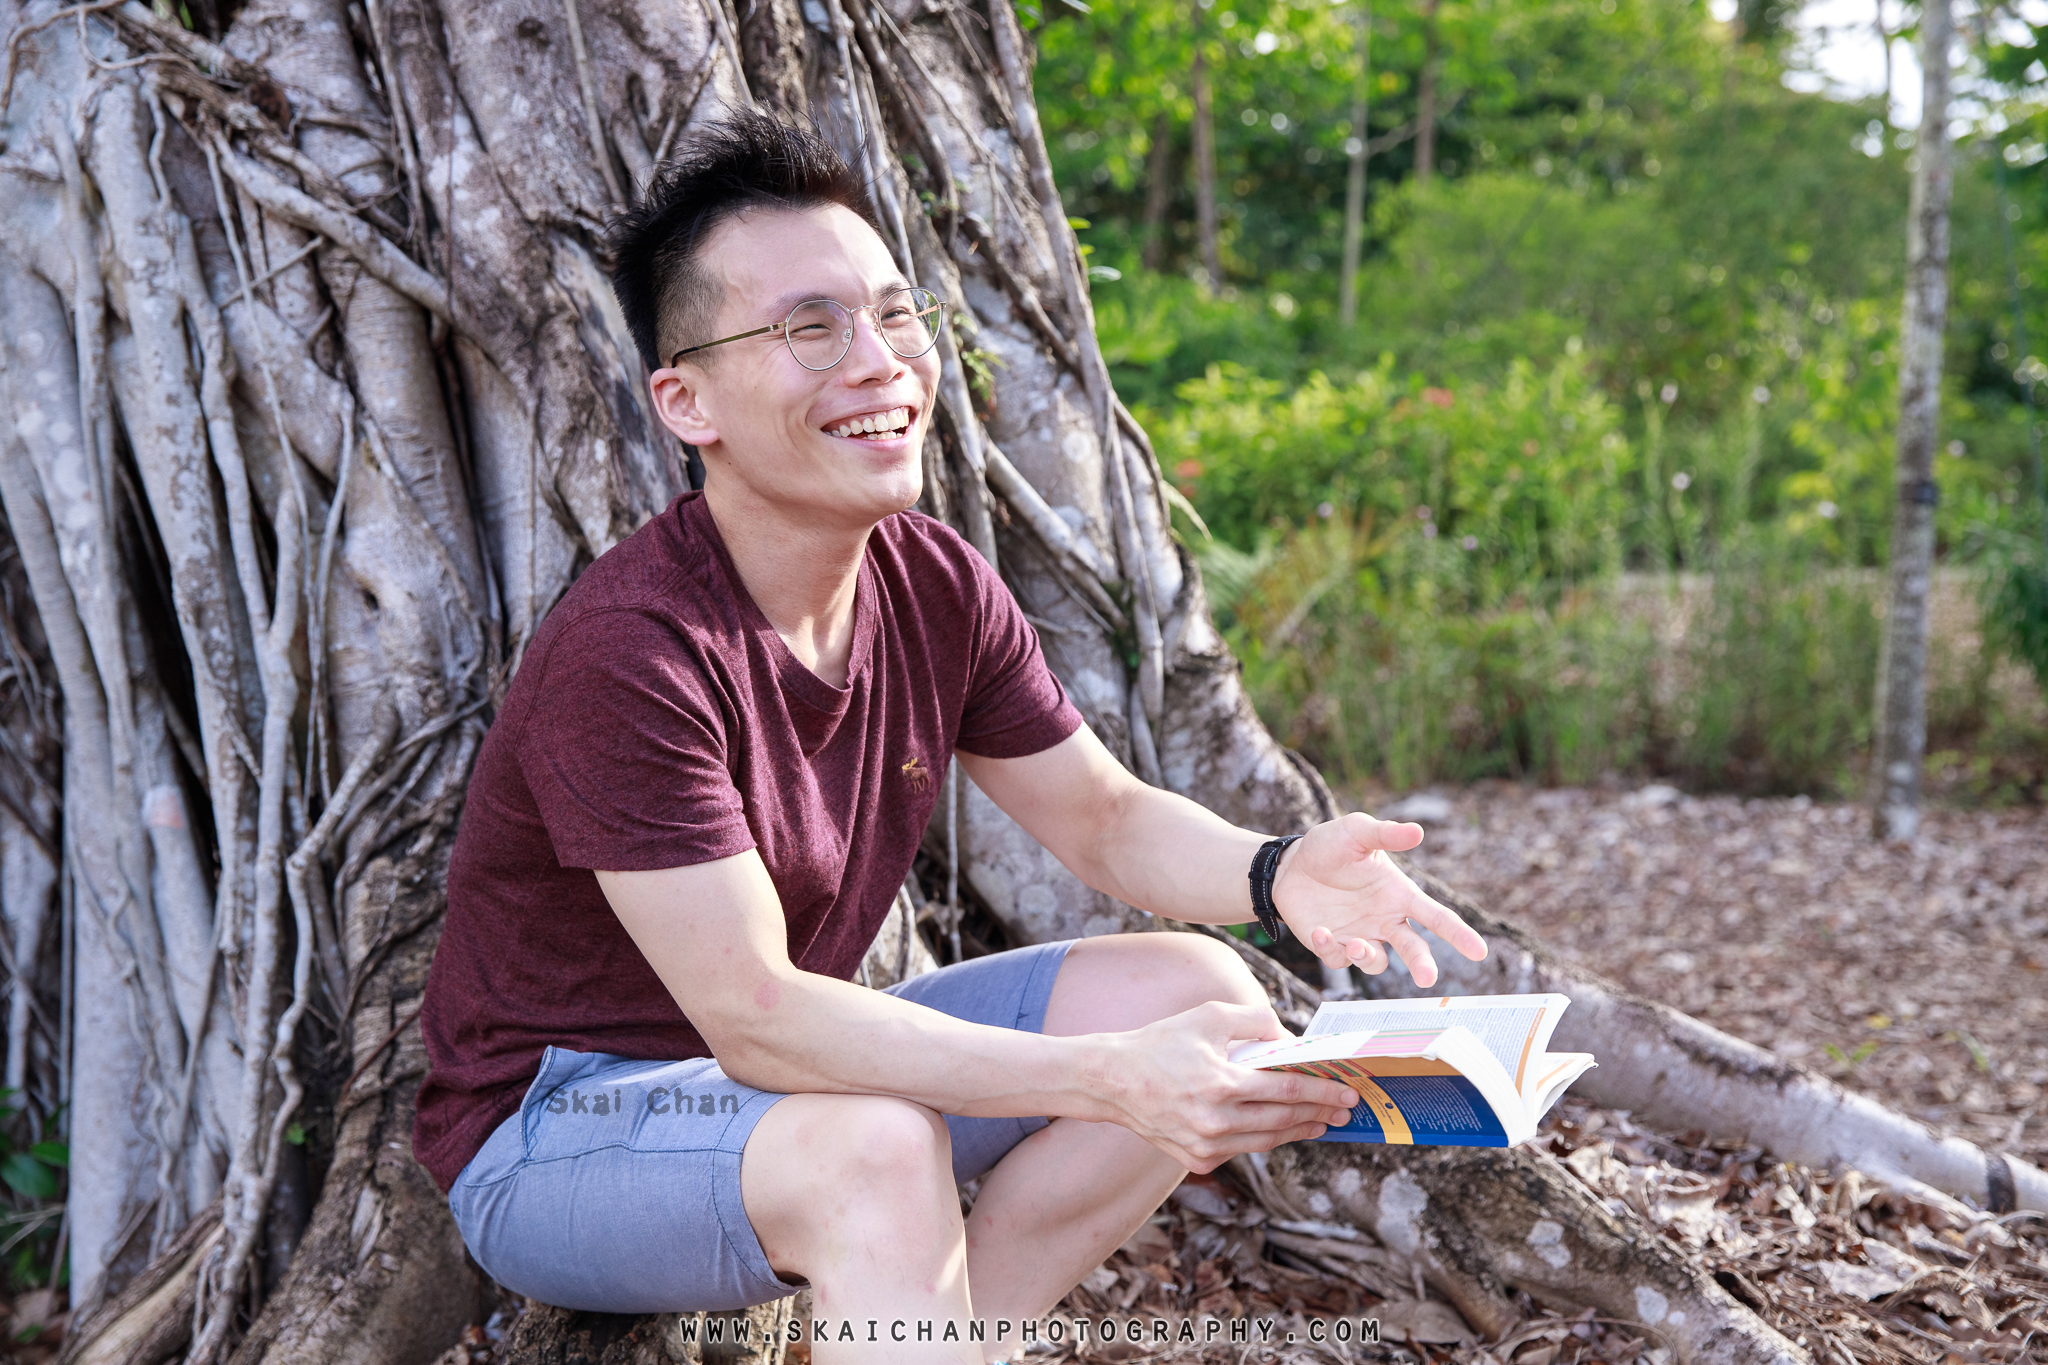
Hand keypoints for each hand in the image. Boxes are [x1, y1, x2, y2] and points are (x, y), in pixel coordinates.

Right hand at [1093, 1001, 1359, 1173]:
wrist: (1111, 1080)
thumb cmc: (1160, 1043)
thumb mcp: (1208, 1016)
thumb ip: (1255, 1020)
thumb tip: (1290, 1037)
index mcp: (1222, 1084)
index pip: (1286, 1091)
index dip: (1322, 1092)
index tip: (1347, 1092)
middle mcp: (1216, 1122)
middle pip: (1283, 1122)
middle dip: (1318, 1114)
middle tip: (1343, 1110)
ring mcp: (1206, 1146)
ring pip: (1266, 1142)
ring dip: (1297, 1132)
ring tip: (1319, 1122)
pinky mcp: (1196, 1160)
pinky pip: (1240, 1150)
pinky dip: (1262, 1139)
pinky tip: (1278, 1129)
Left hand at [1272, 813, 1487, 987]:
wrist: (1289, 865)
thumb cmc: (1330, 846)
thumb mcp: (1357, 832)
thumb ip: (1386, 834)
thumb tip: (1418, 832)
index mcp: (1399, 896)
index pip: (1437, 918)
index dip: (1459, 934)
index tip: (1479, 952)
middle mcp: (1385, 921)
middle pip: (1413, 949)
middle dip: (1422, 964)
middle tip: (1427, 978)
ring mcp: (1360, 936)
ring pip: (1376, 962)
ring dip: (1369, 957)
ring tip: (1357, 945)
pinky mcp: (1333, 947)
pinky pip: (1339, 959)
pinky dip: (1331, 949)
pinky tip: (1320, 930)